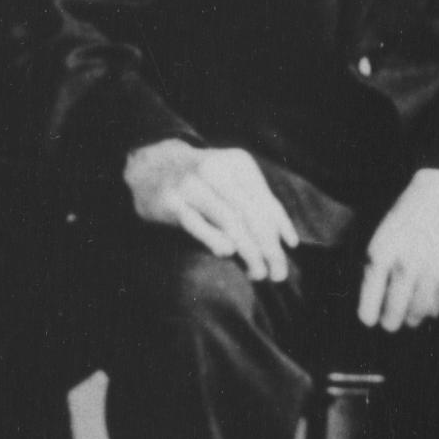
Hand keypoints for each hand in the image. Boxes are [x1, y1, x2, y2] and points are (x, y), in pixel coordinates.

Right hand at [124, 139, 296, 283]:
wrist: (150, 165)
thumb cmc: (201, 179)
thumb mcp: (232, 181)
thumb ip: (260, 205)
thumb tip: (288, 241)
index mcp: (238, 164)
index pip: (265, 201)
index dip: (280, 228)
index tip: (288, 252)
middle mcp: (217, 170)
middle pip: (252, 213)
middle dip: (269, 247)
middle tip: (278, 274)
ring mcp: (192, 185)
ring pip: (229, 221)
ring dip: (248, 251)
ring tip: (258, 273)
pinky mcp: (170, 202)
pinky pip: (197, 224)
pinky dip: (214, 238)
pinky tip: (227, 253)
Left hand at [359, 168, 438, 330]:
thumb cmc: (406, 217)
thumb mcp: (380, 237)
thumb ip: (374, 270)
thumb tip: (373, 305)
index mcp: (380, 256)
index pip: (368, 306)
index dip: (369, 315)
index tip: (371, 319)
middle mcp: (404, 266)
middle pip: (393, 315)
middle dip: (390, 322)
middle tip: (391, 323)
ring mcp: (431, 270)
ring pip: (417, 313)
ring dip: (412, 319)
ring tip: (410, 318)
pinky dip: (433, 307)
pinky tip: (429, 303)